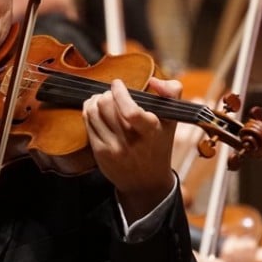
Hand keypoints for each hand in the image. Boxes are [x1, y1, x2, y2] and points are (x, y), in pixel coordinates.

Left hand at [83, 76, 179, 221]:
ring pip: (93, 113)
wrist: (146, 182)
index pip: (130, 110)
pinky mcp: (100, 153)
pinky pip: (88, 124)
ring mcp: (113, 148)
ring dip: (95, 101)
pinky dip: (89, 112)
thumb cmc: (159, 144)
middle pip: (106, 105)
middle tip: (110, 93)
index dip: (119, 92)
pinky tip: (95, 111)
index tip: (118, 83)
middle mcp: (130, 141)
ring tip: (101, 100)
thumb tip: (153, 80)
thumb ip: (171, 93)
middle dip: (106, 94)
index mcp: (150, 131)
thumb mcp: (173, 119)